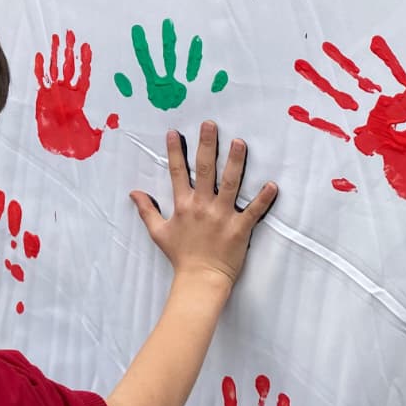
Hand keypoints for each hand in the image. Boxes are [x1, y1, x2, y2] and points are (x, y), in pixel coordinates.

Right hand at [129, 121, 276, 288]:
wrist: (200, 281)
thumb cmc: (180, 257)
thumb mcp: (158, 232)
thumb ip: (146, 210)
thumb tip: (133, 193)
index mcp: (183, 205)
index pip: (178, 172)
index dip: (175, 151)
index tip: (174, 132)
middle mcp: (202, 206)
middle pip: (205, 170)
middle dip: (207, 145)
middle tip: (210, 124)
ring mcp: (222, 216)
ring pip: (230, 184)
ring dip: (235, 162)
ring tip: (239, 142)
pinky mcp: (240, 229)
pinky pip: (253, 211)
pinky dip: (263, 199)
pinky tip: (272, 185)